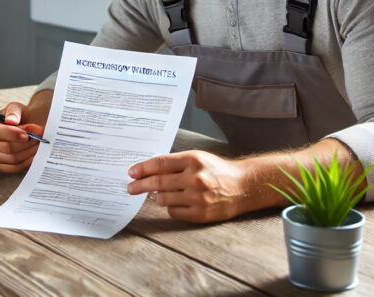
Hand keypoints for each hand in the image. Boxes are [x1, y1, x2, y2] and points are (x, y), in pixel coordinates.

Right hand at [0, 101, 45, 172]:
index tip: (27, 134)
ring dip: (28, 151)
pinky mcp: (0, 165)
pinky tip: (35, 153)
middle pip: (5, 147)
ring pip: (12, 158)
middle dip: (25, 143)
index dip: (11, 134)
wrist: (25, 124)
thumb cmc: (19, 115)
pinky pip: (14, 167)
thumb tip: (11, 120)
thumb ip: (14, 111)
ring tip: (39, 143)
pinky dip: (27, 161)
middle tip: (40, 136)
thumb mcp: (17, 107)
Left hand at [126, 150, 251, 222]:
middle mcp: (195, 178)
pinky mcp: (200, 214)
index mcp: (193, 160)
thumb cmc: (216, 171)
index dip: (142, 168)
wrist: (242, 187)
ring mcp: (198, 197)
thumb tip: (147, 171)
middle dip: (139, 185)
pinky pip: (173, 212)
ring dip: (157, 196)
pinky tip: (175, 202)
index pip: (160, 163)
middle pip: (157, 182)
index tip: (132, 172)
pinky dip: (170, 207)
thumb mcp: (197, 159)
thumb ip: (175, 164)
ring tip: (159, 194)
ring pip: (163, 198)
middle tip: (130, 188)